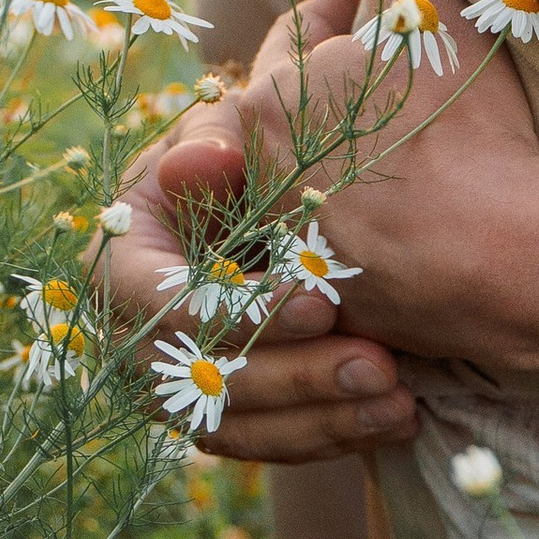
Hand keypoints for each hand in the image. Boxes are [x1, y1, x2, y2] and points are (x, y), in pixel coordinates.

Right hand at [97, 0, 421, 462]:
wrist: (378, 195)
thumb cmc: (324, 133)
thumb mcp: (297, 98)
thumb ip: (256, 98)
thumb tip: (201, 159)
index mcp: (140, 223)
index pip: (139, 285)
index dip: (221, 306)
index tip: (319, 304)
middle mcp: (141, 301)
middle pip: (184, 367)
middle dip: (284, 369)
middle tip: (377, 359)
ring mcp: (177, 362)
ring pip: (226, 416)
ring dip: (314, 407)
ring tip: (398, 389)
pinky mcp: (228, 406)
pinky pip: (261, 441)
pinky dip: (328, 432)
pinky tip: (399, 414)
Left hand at [229, 0, 538, 356]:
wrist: (492, 253)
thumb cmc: (456, 121)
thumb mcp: (422, 5)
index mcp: (269, 101)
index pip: (300, 32)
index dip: (346, 6)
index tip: (382, 0)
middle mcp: (264, 178)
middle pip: (300, 110)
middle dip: (344, 83)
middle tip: (401, 71)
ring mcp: (298, 247)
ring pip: (321, 176)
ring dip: (357, 154)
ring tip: (418, 142)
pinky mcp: (338, 299)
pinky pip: (353, 242)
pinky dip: (380, 221)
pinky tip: (426, 206)